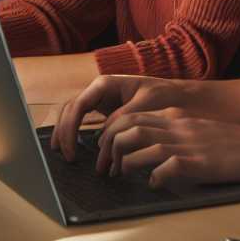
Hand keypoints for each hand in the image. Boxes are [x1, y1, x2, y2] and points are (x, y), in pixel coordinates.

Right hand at [50, 75, 176, 164]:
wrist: (177, 96)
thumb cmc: (164, 96)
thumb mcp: (147, 103)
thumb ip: (124, 117)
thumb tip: (104, 137)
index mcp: (105, 84)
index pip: (78, 105)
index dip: (70, 128)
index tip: (71, 149)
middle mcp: (97, 90)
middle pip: (70, 109)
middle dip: (64, 132)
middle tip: (67, 157)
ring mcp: (99, 100)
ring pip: (72, 114)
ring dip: (65, 133)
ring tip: (62, 154)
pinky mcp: (104, 110)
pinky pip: (83, 121)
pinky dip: (75, 134)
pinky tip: (72, 148)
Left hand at [105, 110, 239, 185]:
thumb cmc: (238, 145)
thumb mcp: (202, 133)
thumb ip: (177, 136)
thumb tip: (152, 153)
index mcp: (178, 118)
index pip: (132, 116)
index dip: (112, 132)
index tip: (107, 149)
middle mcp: (178, 127)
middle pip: (128, 126)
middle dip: (109, 145)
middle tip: (106, 165)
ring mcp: (187, 144)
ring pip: (139, 144)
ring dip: (124, 162)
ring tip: (123, 174)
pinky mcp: (197, 163)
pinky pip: (162, 169)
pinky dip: (152, 178)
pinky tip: (155, 184)